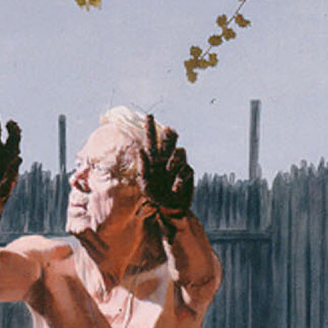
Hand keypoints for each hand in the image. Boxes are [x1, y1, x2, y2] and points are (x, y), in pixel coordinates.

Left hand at [139, 115, 193, 238]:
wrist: (169, 211)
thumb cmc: (154, 197)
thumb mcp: (145, 184)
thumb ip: (143, 167)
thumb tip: (140, 150)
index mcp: (153, 160)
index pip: (152, 141)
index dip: (150, 128)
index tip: (149, 116)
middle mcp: (165, 160)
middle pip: (169, 140)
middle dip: (170, 135)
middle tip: (169, 131)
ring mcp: (177, 166)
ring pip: (180, 151)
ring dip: (175, 159)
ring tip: (169, 170)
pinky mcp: (187, 174)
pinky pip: (187, 169)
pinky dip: (181, 177)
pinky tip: (176, 187)